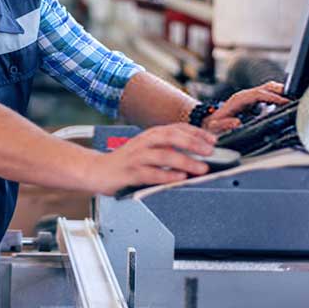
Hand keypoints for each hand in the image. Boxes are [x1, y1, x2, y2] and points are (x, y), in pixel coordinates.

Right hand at [86, 124, 217, 195]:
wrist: (96, 171)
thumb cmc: (124, 162)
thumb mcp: (146, 150)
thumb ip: (166, 149)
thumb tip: (195, 153)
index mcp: (150, 135)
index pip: (176, 128)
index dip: (196, 133)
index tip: (212, 140)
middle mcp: (143, 143)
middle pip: (171, 137)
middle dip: (193, 143)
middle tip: (211, 151)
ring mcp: (136, 157)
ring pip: (163, 155)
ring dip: (184, 160)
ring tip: (201, 168)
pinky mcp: (129, 173)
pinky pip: (150, 173)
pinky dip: (166, 175)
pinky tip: (179, 178)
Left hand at [203, 81, 288, 133]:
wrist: (208, 123)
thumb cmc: (213, 126)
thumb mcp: (216, 127)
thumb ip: (225, 125)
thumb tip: (237, 122)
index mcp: (238, 100)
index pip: (258, 94)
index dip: (272, 97)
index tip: (283, 101)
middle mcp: (244, 96)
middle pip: (265, 87)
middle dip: (280, 90)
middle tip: (294, 97)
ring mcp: (248, 97)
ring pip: (267, 89)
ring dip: (280, 92)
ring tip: (293, 99)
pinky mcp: (252, 101)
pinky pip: (266, 95)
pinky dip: (277, 96)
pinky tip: (285, 103)